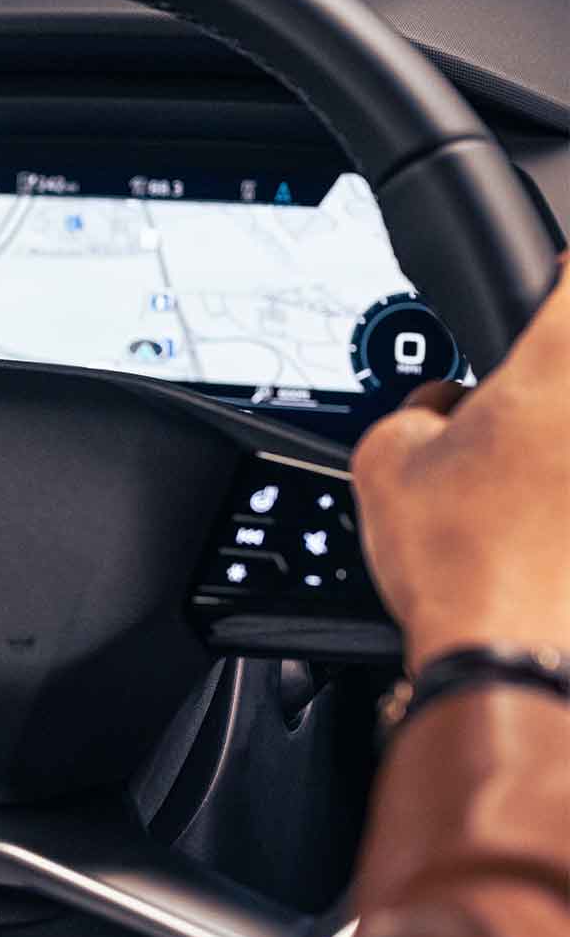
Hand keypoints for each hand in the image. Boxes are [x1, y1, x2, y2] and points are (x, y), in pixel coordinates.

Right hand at [352, 263, 569, 673]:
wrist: (516, 663)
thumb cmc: (460, 566)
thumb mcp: (384, 462)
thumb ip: (417, 409)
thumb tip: (445, 405)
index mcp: (557, 369)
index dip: (563, 274)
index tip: (556, 279)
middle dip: (548, 380)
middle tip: (522, 409)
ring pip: (568, 445)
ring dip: (549, 457)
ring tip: (529, 479)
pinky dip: (561, 507)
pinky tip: (546, 525)